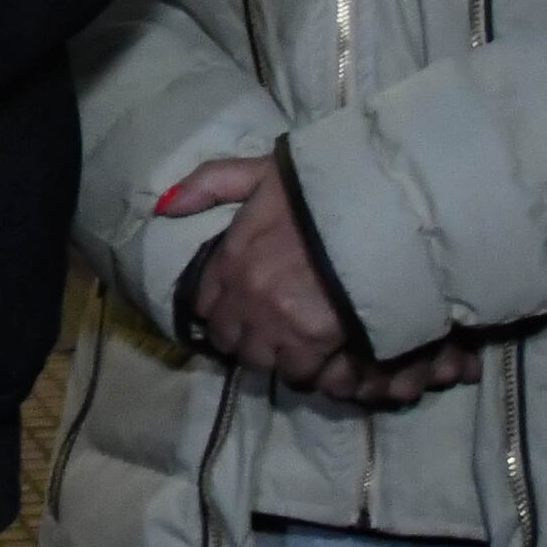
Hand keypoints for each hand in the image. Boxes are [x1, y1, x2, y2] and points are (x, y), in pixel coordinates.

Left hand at [156, 154, 482, 410]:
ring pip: (262, 362)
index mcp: (231, 256)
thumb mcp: (262, 171)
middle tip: (268, 329)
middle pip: (229, 340)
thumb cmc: (323, 186)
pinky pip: (300, 374)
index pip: (205, 303)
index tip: (239, 305)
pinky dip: (310, 369)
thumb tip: (164, 207)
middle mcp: (246, 296)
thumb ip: (211, 184)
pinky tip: (321, 355)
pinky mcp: (316, 343)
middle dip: (245, 336)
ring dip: (275, 355)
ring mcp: (279, 323)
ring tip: (294, 344)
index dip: (221, 306)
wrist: (382, 207)